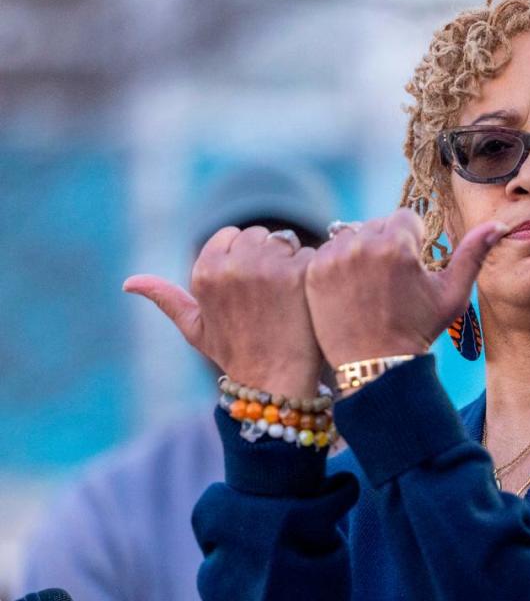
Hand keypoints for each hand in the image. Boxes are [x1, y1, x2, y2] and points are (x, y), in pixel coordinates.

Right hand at [123, 226, 322, 398]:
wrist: (274, 382)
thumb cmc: (235, 355)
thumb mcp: (195, 328)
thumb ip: (166, 299)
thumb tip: (128, 282)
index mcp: (205, 272)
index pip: (232, 235)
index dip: (245, 257)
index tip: (251, 285)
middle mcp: (232, 265)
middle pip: (260, 235)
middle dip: (268, 256)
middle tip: (272, 294)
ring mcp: (266, 267)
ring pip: (286, 242)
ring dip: (292, 261)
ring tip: (288, 297)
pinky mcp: (297, 273)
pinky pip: (310, 254)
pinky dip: (312, 272)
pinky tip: (307, 299)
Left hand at [305, 209, 507, 367]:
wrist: (377, 366)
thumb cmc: (419, 330)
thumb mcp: (452, 294)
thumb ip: (473, 254)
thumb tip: (499, 225)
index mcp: (398, 245)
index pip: (406, 218)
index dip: (412, 243)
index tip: (410, 269)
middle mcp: (362, 244)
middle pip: (377, 224)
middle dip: (386, 245)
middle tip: (390, 281)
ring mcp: (333, 258)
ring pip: (351, 235)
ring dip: (360, 251)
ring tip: (369, 286)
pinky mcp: (313, 272)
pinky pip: (329, 251)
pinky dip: (338, 265)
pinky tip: (350, 290)